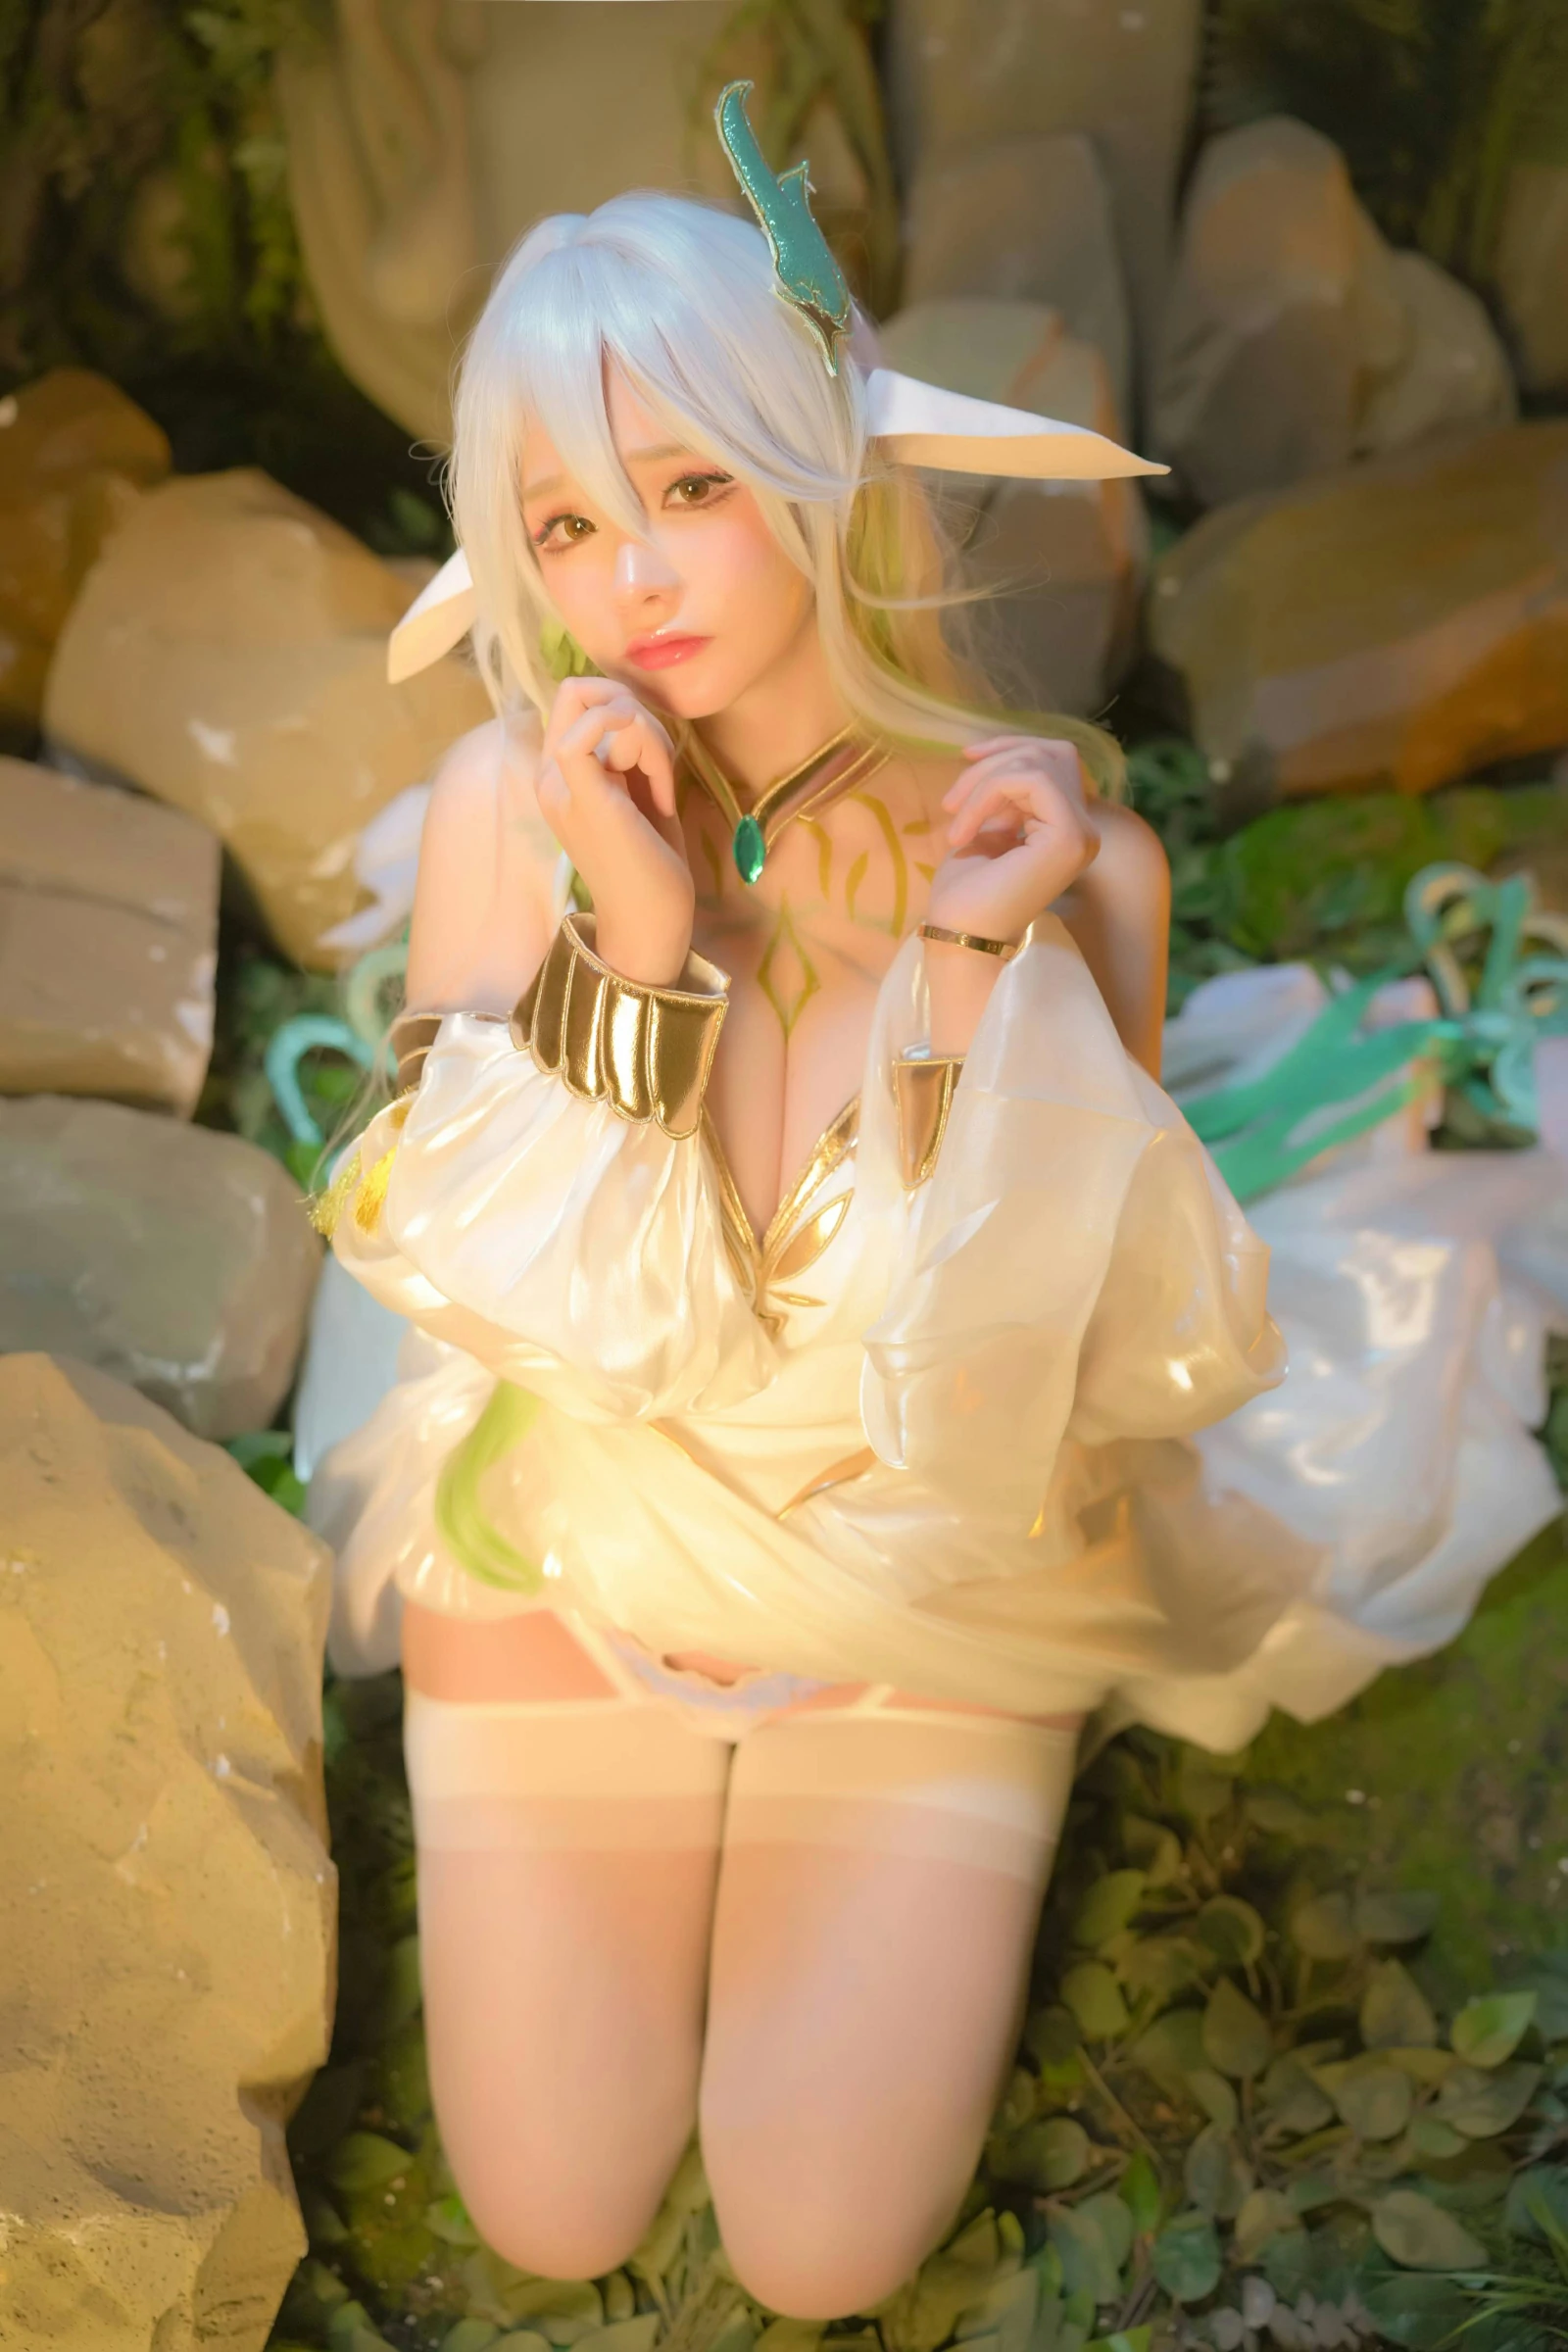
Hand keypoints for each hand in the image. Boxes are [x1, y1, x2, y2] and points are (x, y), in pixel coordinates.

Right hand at [535, 677, 693, 985]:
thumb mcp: (638, 790)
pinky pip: (598, 726)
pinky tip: (660, 793)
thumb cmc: (651, 863)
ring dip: (652, 740)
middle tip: (659, 763)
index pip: (575, 697)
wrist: (650, 922)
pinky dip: (647, 747)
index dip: (621, 707)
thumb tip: (629, 706)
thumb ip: (626, 750)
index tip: (652, 758)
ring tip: (661, 792)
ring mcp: (559, 786)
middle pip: (580, 689)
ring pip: (605, 709)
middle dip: (632, 709)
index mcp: (557, 775)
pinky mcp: (583, 795)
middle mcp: (548, 777)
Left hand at [927, 735, 1098, 943]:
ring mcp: (1080, 832)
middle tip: (952, 796)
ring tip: (952, 814)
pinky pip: (1030, 780)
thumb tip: (1004, 758)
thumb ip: (1006, 795)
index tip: (966, 758)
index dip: (1009, 749)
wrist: (960, 936)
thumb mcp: (987, 828)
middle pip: (1053, 753)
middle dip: (997, 758)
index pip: (1054, 762)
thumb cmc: (966, 894)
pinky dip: (987, 794)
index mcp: (1067, 828)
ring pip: (1038, 762)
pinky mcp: (1068, 835)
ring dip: (983, 780)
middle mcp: (1083, 829)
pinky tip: (962, 831)